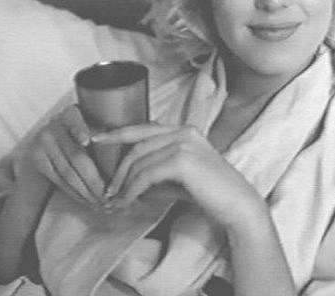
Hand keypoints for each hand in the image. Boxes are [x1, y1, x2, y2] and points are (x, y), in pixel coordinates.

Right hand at [15, 105, 106, 207]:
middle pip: (75, 156)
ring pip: (67, 172)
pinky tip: (87, 201)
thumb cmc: (85, 128)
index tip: (86, 140)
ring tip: (101, 203)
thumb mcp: (92, 122)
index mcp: (71, 113)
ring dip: (86, 192)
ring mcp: (43, 142)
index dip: (79, 130)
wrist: (53, 132)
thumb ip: (105, 132)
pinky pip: (58, 180)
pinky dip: (75, 193)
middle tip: (110, 196)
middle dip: (94, 180)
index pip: (74, 120)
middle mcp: (54, 125)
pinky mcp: (37, 159)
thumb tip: (128, 146)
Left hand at [92, 123, 264, 229]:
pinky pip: (146, 174)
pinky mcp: (182, 160)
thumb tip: (132, 183)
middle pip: (137, 145)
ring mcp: (183, 144)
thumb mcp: (180, 178)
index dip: (118, 133)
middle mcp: (183, 132)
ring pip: (140, 161)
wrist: (237, 205)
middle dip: (118, 168)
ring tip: (117, 200)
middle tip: (109, 189)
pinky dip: (133, 189)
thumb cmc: (210, 193)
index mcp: (184, 130)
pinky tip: (129, 201)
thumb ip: (158, 173)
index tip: (97, 139)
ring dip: (124, 183)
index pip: (144, 128)